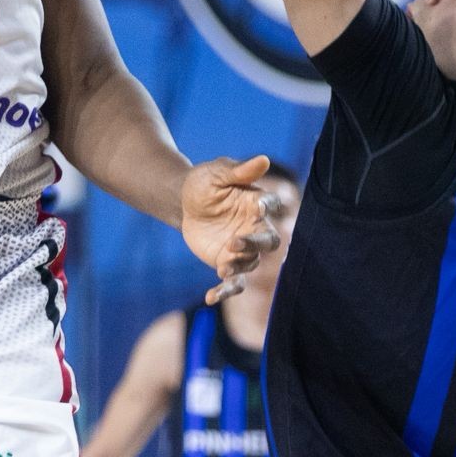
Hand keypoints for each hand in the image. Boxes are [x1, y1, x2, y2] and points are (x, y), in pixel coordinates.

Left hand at [180, 154, 284, 304]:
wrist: (183, 204)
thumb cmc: (204, 183)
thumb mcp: (217, 173)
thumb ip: (239, 171)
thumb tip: (264, 159)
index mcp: (256, 203)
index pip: (272, 206)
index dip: (269, 207)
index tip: (258, 207)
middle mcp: (255, 227)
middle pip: (269, 241)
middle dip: (256, 245)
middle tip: (235, 243)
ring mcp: (242, 248)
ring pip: (252, 264)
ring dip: (239, 266)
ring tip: (222, 267)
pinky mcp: (227, 262)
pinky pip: (233, 282)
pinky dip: (225, 291)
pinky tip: (210, 297)